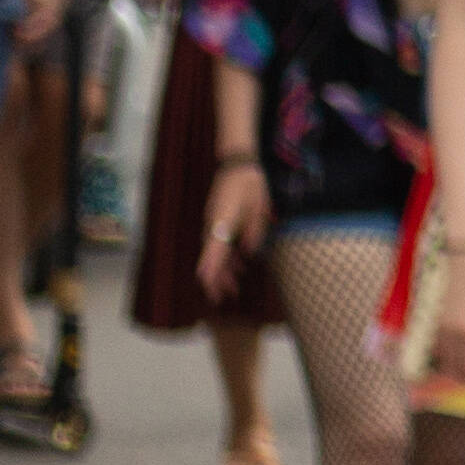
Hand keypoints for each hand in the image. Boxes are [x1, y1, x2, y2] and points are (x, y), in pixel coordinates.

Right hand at [201, 161, 268, 296]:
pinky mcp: (220, 223)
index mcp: (222, 223)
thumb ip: (254, 231)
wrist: (238, 166)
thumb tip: (249, 252)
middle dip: (217, 278)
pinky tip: (240, 267)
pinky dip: (230, 257)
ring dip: (224, 270)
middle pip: (213, 257)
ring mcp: (215, 225)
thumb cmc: (249, 185)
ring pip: (218, 253)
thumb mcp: (258, 208)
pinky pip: (223, 244)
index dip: (211, 269)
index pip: (213, 251)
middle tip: (221, 298)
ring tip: (232, 289)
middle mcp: (215, 227)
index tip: (206, 283)